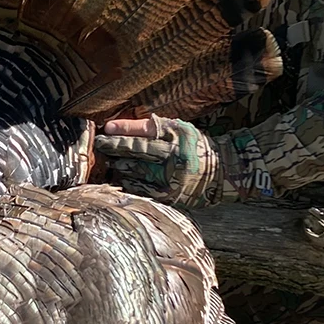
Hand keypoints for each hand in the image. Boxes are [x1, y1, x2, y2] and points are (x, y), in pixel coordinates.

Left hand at [95, 115, 222, 205]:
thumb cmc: (196, 146)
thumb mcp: (179, 129)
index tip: (105, 130)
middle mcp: (175, 157)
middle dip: (115, 149)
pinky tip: (123, 178)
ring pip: (137, 172)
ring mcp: (172, 178)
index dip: (123, 132)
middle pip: (138, 153)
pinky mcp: (171, 196)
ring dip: (120, 167)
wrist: (224, 172)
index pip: (144, 134)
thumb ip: (150, 128)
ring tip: (111, 162)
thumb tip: (115, 128)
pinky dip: (131, 183)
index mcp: (178, 137)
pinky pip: (143, 190)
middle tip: (99, 145)